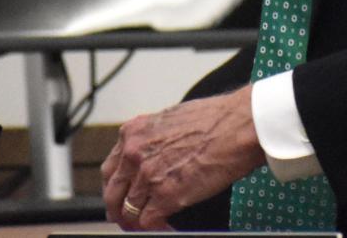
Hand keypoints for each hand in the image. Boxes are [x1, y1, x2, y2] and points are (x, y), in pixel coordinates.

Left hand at [101, 85, 264, 230]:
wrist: (236, 126)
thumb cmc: (213, 119)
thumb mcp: (169, 120)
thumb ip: (152, 140)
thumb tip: (151, 158)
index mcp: (133, 133)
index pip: (110, 170)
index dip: (116, 188)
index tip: (121, 197)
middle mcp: (134, 153)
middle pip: (113, 193)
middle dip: (119, 210)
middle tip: (127, 219)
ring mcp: (148, 175)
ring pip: (129, 211)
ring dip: (138, 221)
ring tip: (152, 224)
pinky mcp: (165, 195)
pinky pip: (148, 222)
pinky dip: (156, 228)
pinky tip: (166, 226)